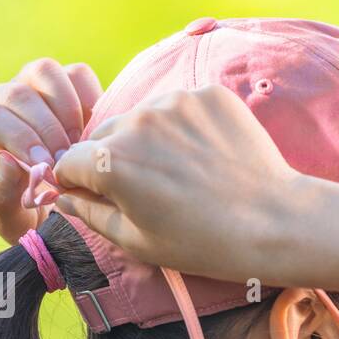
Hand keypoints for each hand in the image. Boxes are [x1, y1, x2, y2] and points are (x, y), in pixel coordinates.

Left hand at [0, 58, 102, 242]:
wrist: (45, 207)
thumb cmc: (22, 216)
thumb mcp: (9, 220)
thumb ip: (2, 195)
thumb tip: (9, 162)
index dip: (20, 138)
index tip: (48, 167)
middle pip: (18, 94)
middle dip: (49, 130)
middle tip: (70, 164)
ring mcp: (21, 87)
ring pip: (44, 73)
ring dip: (69, 110)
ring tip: (80, 146)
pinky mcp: (54, 86)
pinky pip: (75, 74)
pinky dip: (90, 98)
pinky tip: (91, 132)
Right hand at [53, 86, 302, 281]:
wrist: (275, 224)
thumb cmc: (205, 244)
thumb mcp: (138, 242)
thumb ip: (92, 215)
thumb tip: (62, 198)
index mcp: (109, 162)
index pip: (71, 162)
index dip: (79, 182)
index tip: (95, 195)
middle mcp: (136, 122)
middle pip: (105, 136)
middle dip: (114, 160)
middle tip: (147, 189)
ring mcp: (174, 102)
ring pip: (144, 118)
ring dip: (150, 140)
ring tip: (182, 174)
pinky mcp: (208, 94)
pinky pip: (181, 107)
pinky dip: (186, 128)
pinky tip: (206, 158)